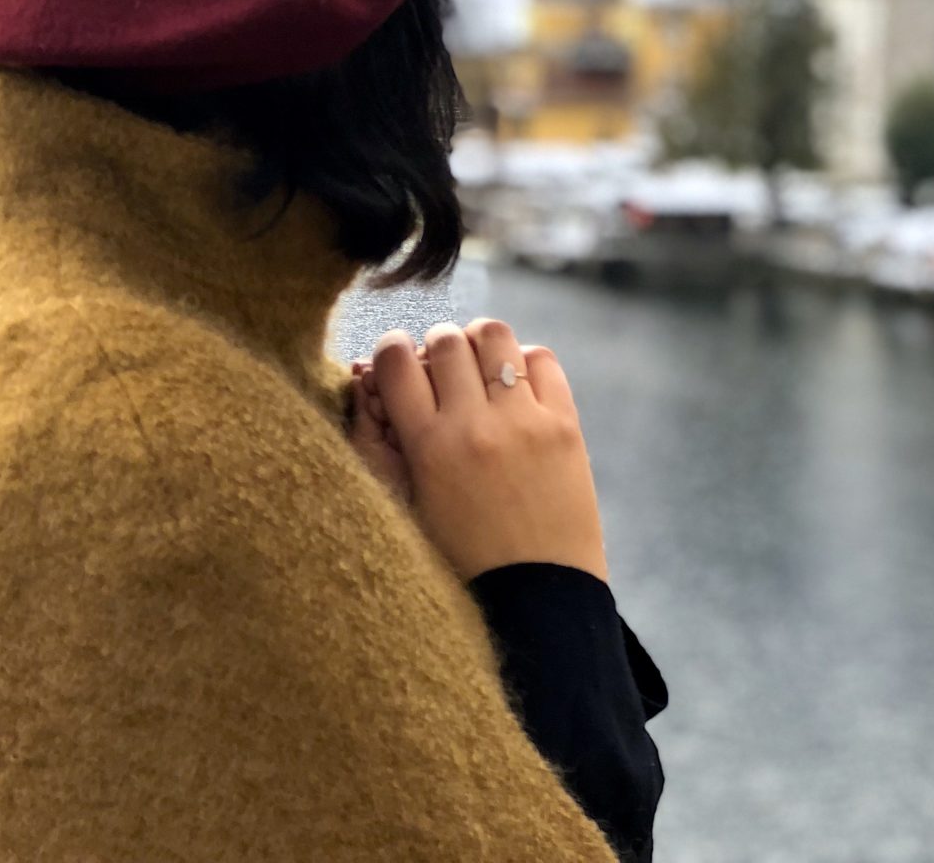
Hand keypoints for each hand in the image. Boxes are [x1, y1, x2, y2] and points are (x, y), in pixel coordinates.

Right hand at [362, 318, 610, 584]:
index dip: (391, 350)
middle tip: (441, 369)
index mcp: (427, 449)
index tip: (397, 358)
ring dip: (479, 343)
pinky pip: (541, 358)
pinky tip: (517, 385)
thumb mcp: (407, 506)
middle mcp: (474, 425)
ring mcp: (524, 421)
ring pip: (494, 335)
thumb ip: (383, 443)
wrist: (536, 600)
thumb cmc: (461, 563)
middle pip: (445, 340)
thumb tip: (369, 378)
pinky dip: (524, 359)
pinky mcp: (565, 424)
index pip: (396, 360)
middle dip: (436, 346)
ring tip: (479, 366)